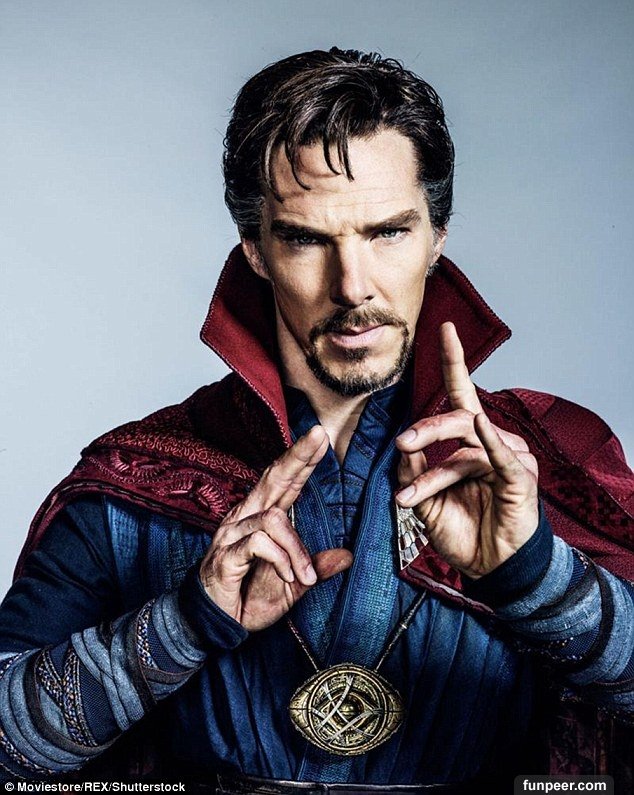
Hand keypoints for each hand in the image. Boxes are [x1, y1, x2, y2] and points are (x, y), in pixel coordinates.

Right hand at [199, 425, 352, 630]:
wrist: (215, 626)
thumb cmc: (248, 599)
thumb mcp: (292, 585)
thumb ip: (314, 567)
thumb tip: (346, 556)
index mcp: (260, 518)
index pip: (283, 481)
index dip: (301, 458)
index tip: (321, 438)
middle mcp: (245, 518)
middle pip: (273, 478)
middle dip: (298, 456)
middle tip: (320, 436)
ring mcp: (232, 534)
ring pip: (273, 519)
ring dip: (297, 549)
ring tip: (305, 577)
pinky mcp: (225, 554)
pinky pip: (259, 543)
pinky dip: (281, 559)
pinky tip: (287, 577)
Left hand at [395, 322, 538, 578]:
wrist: (489, 568)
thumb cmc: (462, 530)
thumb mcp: (424, 501)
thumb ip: (412, 471)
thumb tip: (401, 445)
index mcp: (468, 441)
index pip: (460, 393)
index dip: (453, 362)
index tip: (444, 329)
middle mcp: (490, 441)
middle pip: (456, 419)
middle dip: (425, 429)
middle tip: (401, 444)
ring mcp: (508, 458)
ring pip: (464, 452)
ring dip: (434, 476)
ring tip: (408, 500)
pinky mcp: (520, 478)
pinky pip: (503, 457)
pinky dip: (493, 444)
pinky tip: (484, 430)